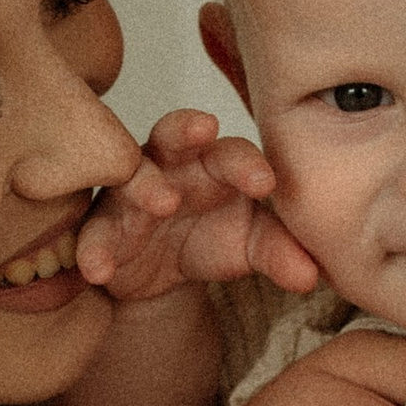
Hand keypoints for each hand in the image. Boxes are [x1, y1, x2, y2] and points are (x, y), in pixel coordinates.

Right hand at [74, 109, 324, 305]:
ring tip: (163, 203)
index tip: (265, 182)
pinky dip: (93, 250)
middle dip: (186, 130)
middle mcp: (169, 166)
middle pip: (173, 134)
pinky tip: (98, 269)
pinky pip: (94, 235)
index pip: (231, 151)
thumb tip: (312, 276)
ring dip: (146, 187)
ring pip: (130, 178)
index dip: (246, 162)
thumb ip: (280, 253)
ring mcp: (130, 194)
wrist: (163, 275)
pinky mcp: (101, 230)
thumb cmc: (211, 237)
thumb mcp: (249, 246)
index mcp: (213, 163)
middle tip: (204, 130)